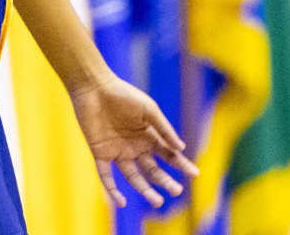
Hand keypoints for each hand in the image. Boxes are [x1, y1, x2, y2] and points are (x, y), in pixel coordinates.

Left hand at [69, 74, 197, 208]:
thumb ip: (164, 129)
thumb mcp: (148, 109)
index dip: (181, 164)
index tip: (195, 174)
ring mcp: (118, 152)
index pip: (168, 154)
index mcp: (148, 136)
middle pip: (153, 170)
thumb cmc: (123, 95)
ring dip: (145, 190)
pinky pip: (106, 176)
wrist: (94, 87)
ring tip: (157, 201)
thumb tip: (181, 148)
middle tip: (176, 191)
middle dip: (165, 181)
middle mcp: (135, 147)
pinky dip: (112, 190)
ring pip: (133, 177)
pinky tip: (122, 202)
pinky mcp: (100, 153)